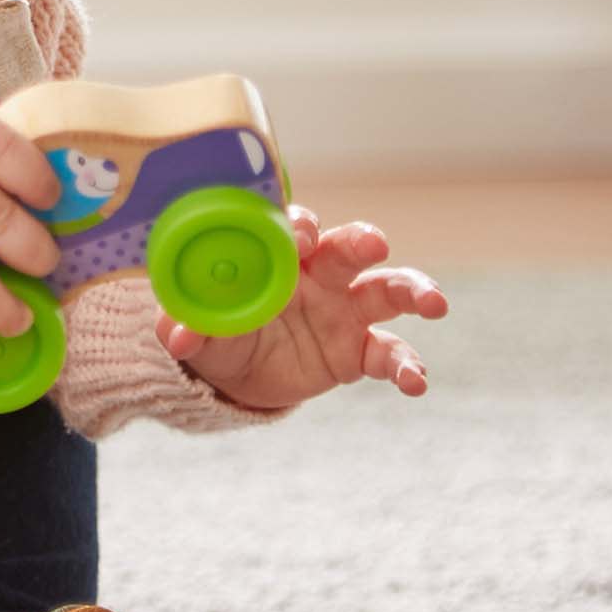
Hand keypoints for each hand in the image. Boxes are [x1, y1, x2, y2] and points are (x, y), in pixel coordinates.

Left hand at [154, 206, 448, 410]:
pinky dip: (408, 366)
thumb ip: (186, 326)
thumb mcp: (197, 331)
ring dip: (414, 290)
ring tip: (433, 303)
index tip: (300, 241)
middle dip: (363, 239)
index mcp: (280, 257)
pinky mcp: (359, 351)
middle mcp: (320, 275)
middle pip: (349, 246)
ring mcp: (345, 311)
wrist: (236, 376)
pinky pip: (390, 354)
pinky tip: (416, 382)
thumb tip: (178, 335)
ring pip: (388, 290)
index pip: (295, 229)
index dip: (300, 230)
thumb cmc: (218, 332)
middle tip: (373, 243)